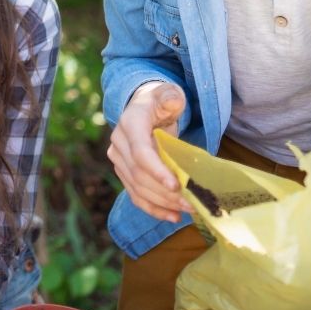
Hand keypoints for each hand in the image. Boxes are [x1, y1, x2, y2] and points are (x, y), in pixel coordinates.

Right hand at [106, 81, 190, 221]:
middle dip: (165, 192)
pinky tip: (172, 216)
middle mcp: (119, 143)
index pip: (140, 152)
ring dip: (162, 203)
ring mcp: (119, 160)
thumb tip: (172, 101)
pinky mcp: (124, 172)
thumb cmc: (159, 101)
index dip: (156, 170)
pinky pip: (135, 195)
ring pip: (137, 188)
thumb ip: (170, 96)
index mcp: (130, 124)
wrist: (143, 107)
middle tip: (192, 202)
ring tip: (187, 210)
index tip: (176, 185)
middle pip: (140, 175)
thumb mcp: (167, 93)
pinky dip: (153, 208)